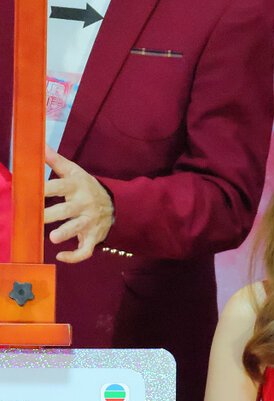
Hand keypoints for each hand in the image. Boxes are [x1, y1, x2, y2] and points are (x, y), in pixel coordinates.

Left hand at [44, 146, 113, 261]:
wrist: (114, 204)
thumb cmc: (86, 187)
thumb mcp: (74, 172)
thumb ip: (56, 160)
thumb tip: (39, 144)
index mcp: (77, 187)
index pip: (60, 186)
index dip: (46, 188)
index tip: (32, 190)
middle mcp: (84, 205)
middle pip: (67, 209)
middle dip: (53, 214)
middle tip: (38, 217)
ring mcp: (90, 222)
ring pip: (78, 229)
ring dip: (66, 233)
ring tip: (53, 238)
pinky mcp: (93, 237)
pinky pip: (86, 249)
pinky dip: (75, 256)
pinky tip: (61, 256)